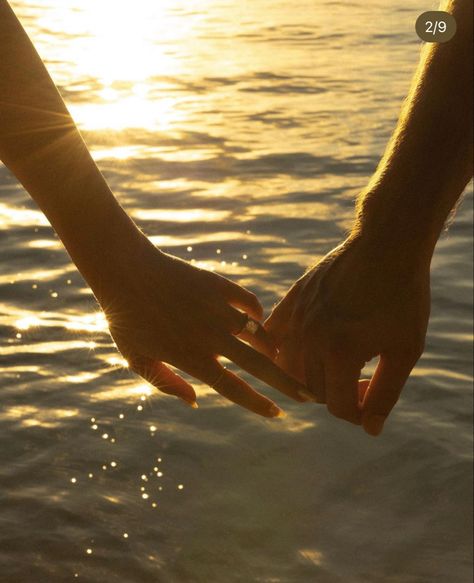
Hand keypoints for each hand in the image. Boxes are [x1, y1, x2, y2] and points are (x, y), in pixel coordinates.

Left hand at [90, 234, 306, 416]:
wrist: (126, 271)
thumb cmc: (125, 319)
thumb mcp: (137, 359)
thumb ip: (166, 383)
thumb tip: (196, 401)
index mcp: (191, 357)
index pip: (234, 389)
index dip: (258, 404)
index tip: (278, 414)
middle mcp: (211, 336)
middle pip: (259, 366)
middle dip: (287, 383)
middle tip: (309, 394)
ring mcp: (217, 309)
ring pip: (259, 333)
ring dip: (272, 347)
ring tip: (277, 354)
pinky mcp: (218, 286)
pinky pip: (249, 302)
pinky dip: (258, 313)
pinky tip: (257, 319)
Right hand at [265, 235, 430, 433]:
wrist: (386, 246)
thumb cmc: (403, 298)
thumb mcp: (405, 350)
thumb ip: (386, 394)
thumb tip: (370, 430)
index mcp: (340, 352)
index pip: (338, 407)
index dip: (360, 410)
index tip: (374, 390)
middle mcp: (310, 338)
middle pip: (312, 391)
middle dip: (338, 393)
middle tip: (363, 374)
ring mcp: (296, 318)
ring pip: (287, 369)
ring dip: (309, 377)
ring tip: (333, 365)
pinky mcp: (290, 301)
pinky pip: (271, 337)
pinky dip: (280, 350)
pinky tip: (302, 347)